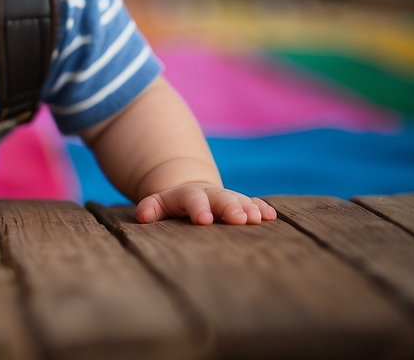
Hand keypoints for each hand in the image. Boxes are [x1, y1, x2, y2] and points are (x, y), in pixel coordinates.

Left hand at [135, 182, 277, 225]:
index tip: (204, 220)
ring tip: (257, 219)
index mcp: (188, 195)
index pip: (192, 199)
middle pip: (221, 198)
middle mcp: (210, 195)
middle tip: (239, 220)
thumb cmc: (171, 206)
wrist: (191, 192)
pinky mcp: (240, 204)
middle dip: (230, 207)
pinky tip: (271, 216)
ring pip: (239, 201)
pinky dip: (261, 208)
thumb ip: (151, 207)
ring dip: (249, 209)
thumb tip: (143, 215)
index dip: (198, 208)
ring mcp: (227, 199)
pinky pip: (253, 204)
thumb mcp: (158, 204)